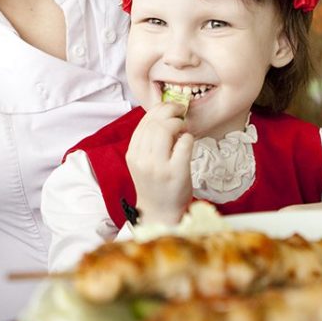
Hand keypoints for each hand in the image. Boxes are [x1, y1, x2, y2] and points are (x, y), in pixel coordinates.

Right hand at [126, 102, 194, 225]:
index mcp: (133, 154)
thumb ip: (148, 141)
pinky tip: (188, 143)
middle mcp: (143, 159)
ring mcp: (159, 166)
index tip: (170, 109)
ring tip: (183, 129)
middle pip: (156, 123)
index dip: (159, 109)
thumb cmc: (155, 184)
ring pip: (168, 129)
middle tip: (181, 113)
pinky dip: (188, 137)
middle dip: (171, 112)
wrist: (160, 212)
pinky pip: (184, 143)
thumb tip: (164, 114)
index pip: (144, 122)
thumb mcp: (143, 162)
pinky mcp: (176, 172)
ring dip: (179, 124)